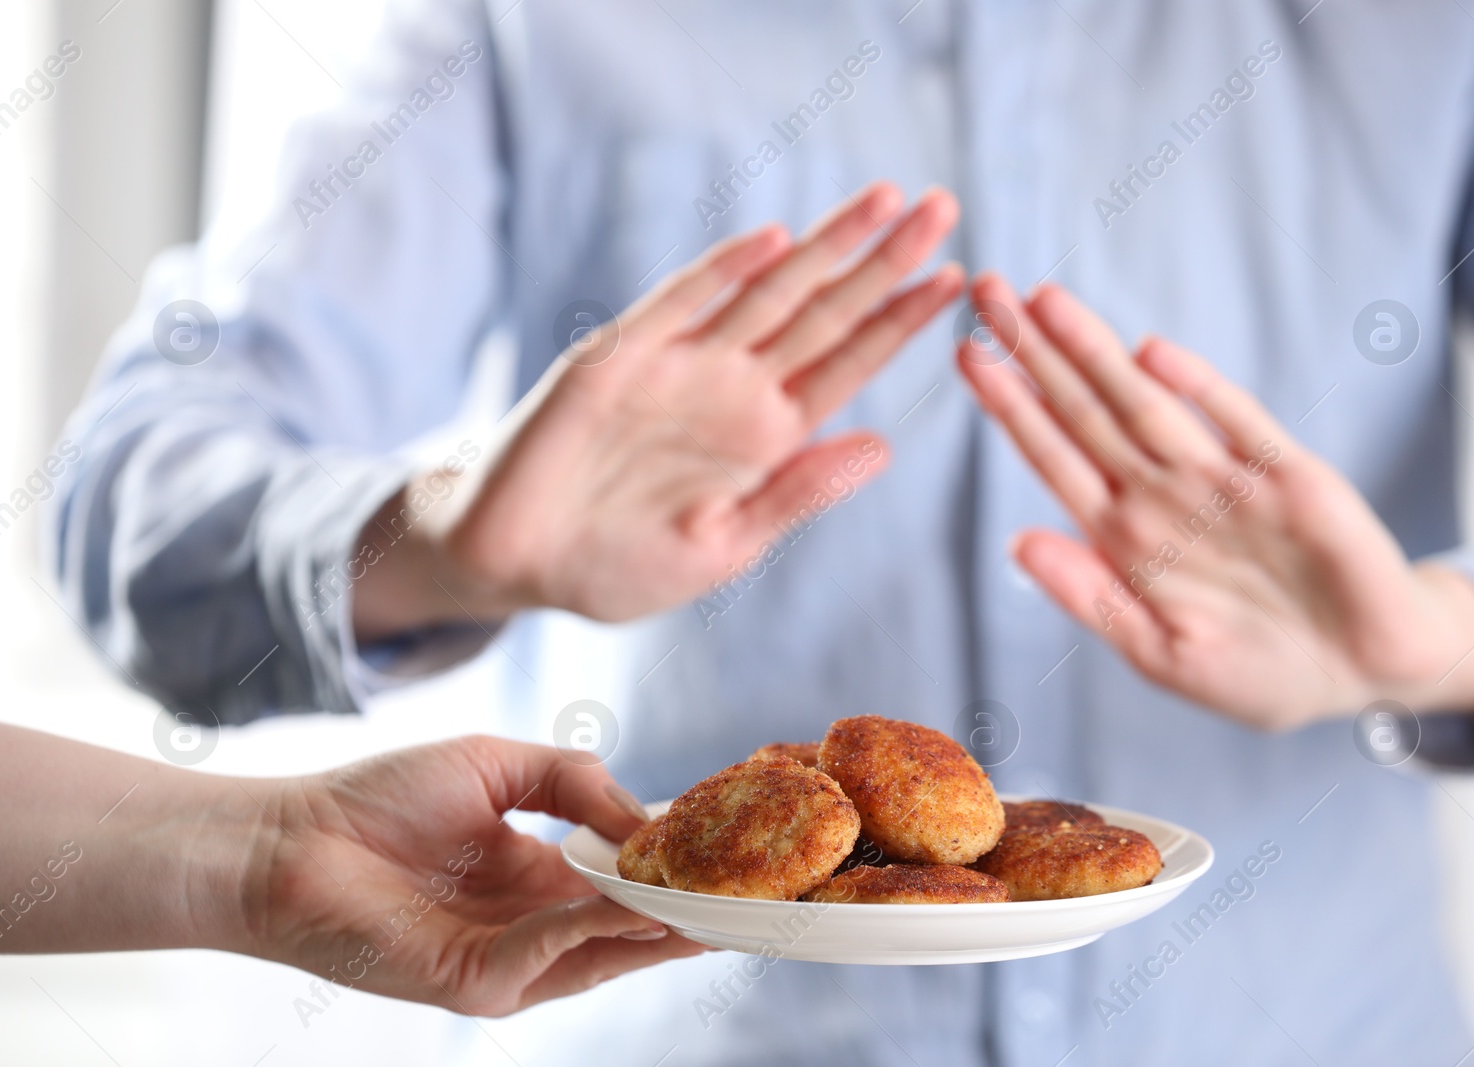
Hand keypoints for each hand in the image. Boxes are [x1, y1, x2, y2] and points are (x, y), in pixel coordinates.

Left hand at [241, 736, 702, 1014]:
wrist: (291, 839)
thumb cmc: (381, 798)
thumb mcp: (501, 765)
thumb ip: (576, 782)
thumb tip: (644, 820)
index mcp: (541, 875)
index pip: (630, 880)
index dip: (680, 867)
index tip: (739, 847)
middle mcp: (534, 924)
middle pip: (632, 928)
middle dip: (691, 912)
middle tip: (757, 893)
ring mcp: (509, 960)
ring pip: (603, 952)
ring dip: (656, 928)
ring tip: (715, 903)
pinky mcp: (475, 983)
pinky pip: (547, 956)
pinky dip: (587, 929)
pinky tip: (618, 901)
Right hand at [354, 183, 961, 637]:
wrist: (516, 566)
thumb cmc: (618, 566)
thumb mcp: (724, 546)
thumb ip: (797, 493)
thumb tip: (883, 446)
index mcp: (764, 437)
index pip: (848, 365)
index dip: (901, 322)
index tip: (957, 282)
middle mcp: (731, 389)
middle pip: (823, 313)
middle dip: (882, 262)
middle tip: (944, 207)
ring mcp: (677, 367)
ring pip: (766, 293)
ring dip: (823, 248)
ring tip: (884, 201)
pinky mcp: (617, 358)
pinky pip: (678, 305)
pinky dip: (721, 273)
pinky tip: (773, 243)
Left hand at [957, 274, 1473, 729]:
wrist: (1366, 673)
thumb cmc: (1260, 671)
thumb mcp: (1160, 654)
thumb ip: (1091, 597)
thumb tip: (1016, 542)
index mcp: (1125, 538)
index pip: (1053, 456)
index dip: (1010, 407)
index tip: (968, 357)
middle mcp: (1165, 498)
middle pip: (1086, 413)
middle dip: (1036, 354)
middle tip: (988, 294)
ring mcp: (1225, 483)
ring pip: (1146, 405)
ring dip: (1096, 354)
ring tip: (1045, 302)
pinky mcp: (1290, 479)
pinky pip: (1238, 425)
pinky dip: (1198, 389)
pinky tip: (1153, 354)